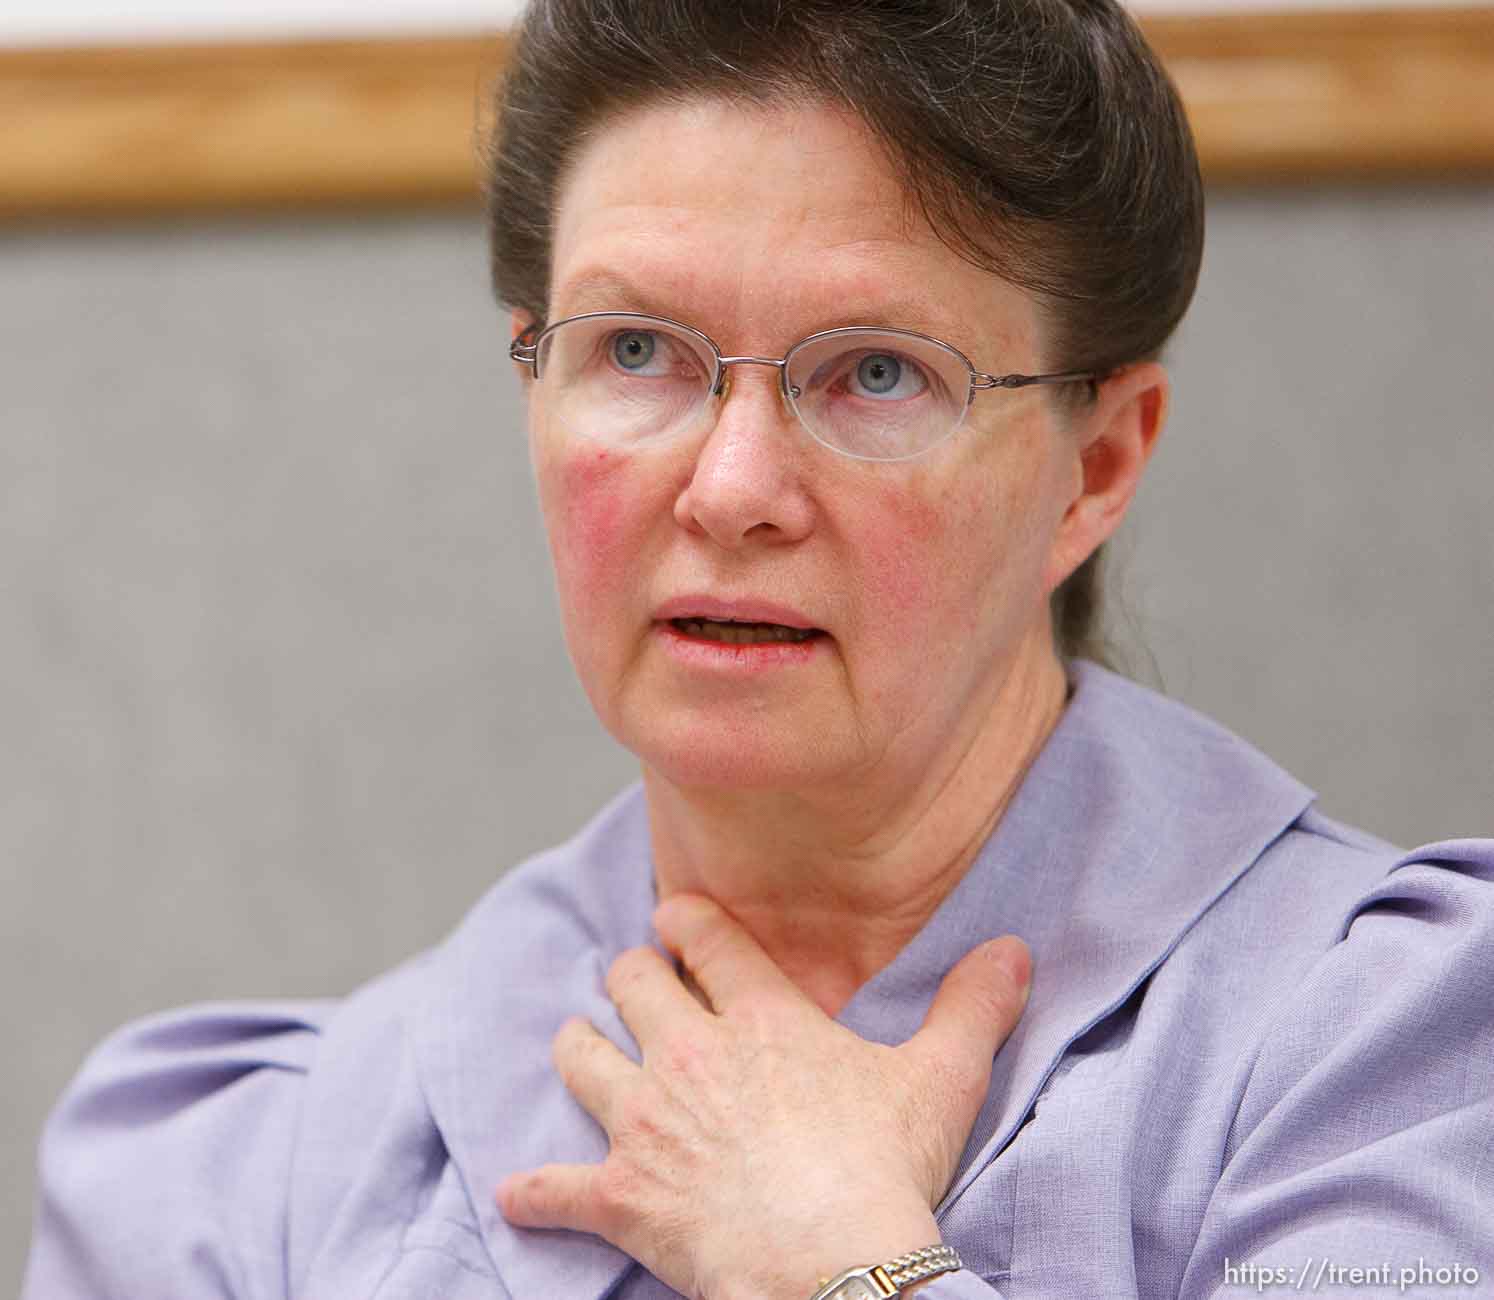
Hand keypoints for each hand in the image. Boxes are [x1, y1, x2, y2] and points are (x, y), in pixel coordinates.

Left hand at [496, 893, 1030, 1299]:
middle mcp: (689, 1054)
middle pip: (631, 983)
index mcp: (759, 1018)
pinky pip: (555, 1188)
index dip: (684, 919)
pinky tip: (517, 1193)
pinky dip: (536, 1192)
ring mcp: (647, 1123)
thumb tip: (1014, 951)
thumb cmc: (884, 1170)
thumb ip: (973, 1008)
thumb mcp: (942, 1080)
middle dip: (633, 978)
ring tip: (583, 1051)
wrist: (833, 1264)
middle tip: (642, 986)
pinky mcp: (622, 1196)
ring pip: (581, 1057)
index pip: (705, 938)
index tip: (675, 917)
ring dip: (580, 1051)